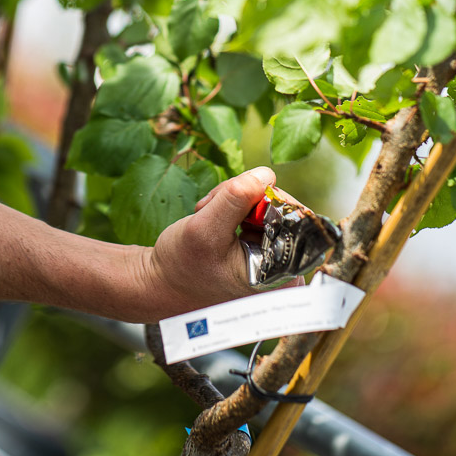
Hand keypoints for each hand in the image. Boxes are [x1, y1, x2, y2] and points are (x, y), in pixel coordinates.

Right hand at [141, 167, 300, 319]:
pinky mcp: (262, 246)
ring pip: (268, 204)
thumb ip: (235, 199)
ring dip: (235, 199)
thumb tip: (266, 174)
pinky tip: (212, 215)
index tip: (229, 200)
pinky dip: (233, 205)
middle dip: (244, 197)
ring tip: (206, 212)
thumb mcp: (204, 230)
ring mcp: (275, 257)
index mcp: (285, 277)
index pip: (293, 217)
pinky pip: (258, 210)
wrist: (162, 282)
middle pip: (281, 207)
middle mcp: (288, 269)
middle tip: (210, 206)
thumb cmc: (180, 267)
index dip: (262, 198)